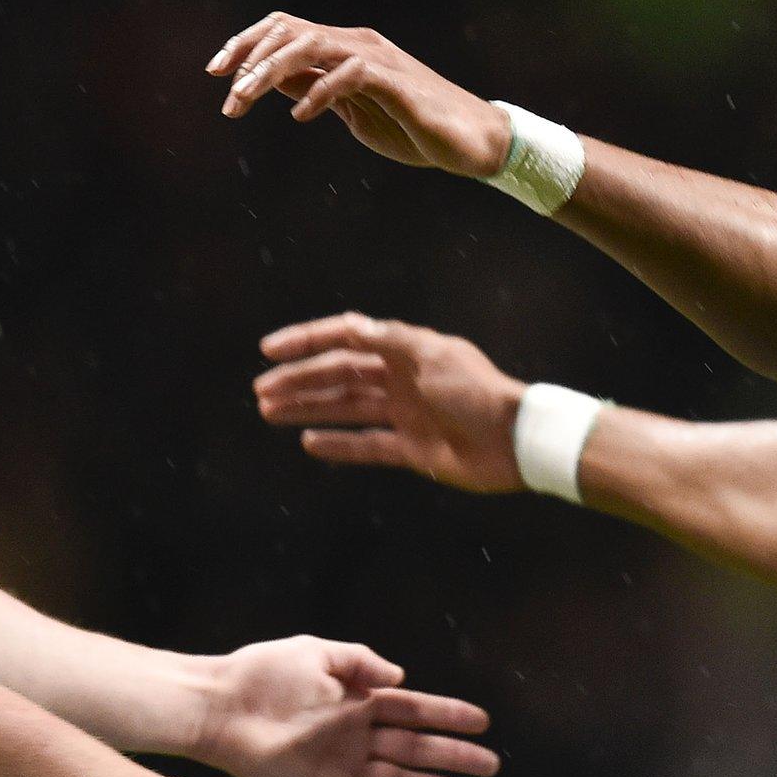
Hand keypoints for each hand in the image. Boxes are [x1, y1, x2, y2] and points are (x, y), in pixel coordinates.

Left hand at [196, 635, 501, 776]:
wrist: (219, 707)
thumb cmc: (262, 673)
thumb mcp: (316, 653)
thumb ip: (360, 662)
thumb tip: (399, 675)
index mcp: (358, 698)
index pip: (413, 709)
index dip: (447, 716)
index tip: (481, 722)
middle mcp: (357, 732)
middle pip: (416, 747)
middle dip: (453, 757)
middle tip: (490, 766)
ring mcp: (342, 763)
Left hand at [208, 12, 511, 177]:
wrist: (471, 141)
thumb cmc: (413, 126)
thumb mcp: (351, 111)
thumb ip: (316, 90)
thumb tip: (273, 82)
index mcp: (345, 48)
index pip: (285, 29)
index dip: (246, 44)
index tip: (215, 72)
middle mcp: (358, 43)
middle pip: (290, 30)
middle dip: (249, 59)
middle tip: (227, 98)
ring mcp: (378, 59)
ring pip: (312, 44)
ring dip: (272, 70)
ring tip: (246, 99)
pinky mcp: (396, 81)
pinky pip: (350, 73)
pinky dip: (320, 91)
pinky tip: (301, 115)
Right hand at [255, 313, 525, 494]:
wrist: (515, 442)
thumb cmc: (476, 392)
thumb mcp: (433, 356)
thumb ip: (390, 341)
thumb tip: (350, 327)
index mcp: (405, 350)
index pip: (347, 339)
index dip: (308, 341)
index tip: (270, 350)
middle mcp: (401, 379)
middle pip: (340, 375)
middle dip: (300, 380)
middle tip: (261, 391)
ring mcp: (405, 414)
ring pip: (346, 408)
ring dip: (308, 407)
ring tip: (270, 412)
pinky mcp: (411, 449)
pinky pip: (366, 445)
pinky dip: (338, 444)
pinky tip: (308, 441)